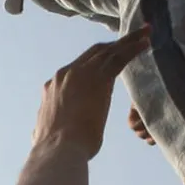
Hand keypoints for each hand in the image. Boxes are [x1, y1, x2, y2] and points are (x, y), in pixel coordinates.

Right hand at [32, 26, 151, 158]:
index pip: (78, 67)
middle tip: (132, 37)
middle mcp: (64, 75)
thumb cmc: (55, 150)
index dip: (94, 60)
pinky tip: (146, 43)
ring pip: (107, 51)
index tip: (108, 57)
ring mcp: (80, 74)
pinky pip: (118, 58)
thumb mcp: (45, 132)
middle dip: (113, 44)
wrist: (58, 150)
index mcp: (53, 87)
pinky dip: (133, 48)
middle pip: (93, 52)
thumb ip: (45, 126)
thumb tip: (38, 132)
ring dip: (127, 41)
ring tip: (145, 34)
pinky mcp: (97, 79)